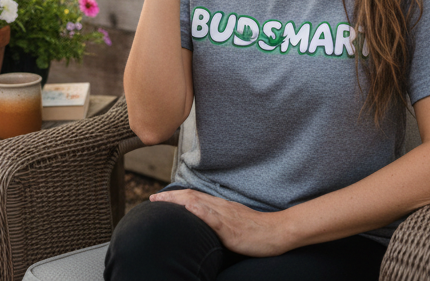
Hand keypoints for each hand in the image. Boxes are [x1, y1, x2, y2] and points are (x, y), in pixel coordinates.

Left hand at [149, 189, 288, 256]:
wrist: (278, 232)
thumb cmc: (258, 230)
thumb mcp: (235, 223)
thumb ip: (220, 220)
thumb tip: (204, 220)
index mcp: (221, 207)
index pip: (194, 197)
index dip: (175, 196)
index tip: (159, 198)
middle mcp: (221, 207)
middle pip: (191, 197)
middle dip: (169, 198)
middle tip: (151, 198)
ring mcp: (226, 216)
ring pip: (198, 204)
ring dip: (177, 201)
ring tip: (161, 200)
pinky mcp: (231, 228)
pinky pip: (214, 218)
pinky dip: (200, 211)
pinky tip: (189, 208)